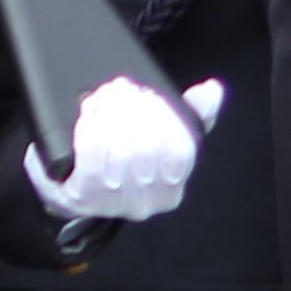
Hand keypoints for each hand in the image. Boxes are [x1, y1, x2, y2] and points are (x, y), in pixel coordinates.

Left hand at [26, 73, 218, 223]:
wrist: (78, 187)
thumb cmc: (124, 160)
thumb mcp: (161, 137)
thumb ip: (190, 114)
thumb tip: (211, 91)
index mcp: (172, 187)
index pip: (181, 151)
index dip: (166, 117)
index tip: (149, 95)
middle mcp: (147, 202)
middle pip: (149, 149)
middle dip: (133, 109)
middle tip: (121, 87)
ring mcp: (114, 203)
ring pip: (120, 153)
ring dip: (111, 114)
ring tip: (103, 96)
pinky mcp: (83, 196)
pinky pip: (91, 160)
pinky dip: (90, 129)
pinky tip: (89, 115)